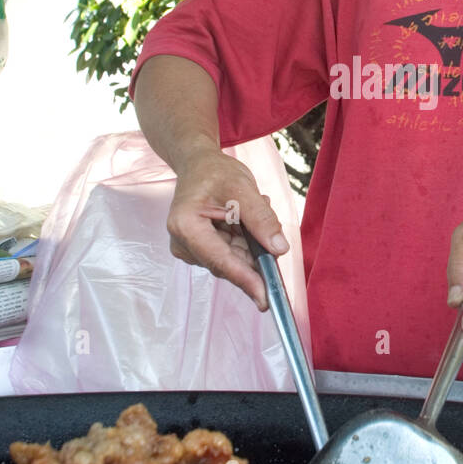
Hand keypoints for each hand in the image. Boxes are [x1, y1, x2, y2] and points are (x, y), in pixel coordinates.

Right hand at [166, 148, 287, 309]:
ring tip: (254, 212)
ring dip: (251, 245)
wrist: (199, 166)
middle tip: (276, 240)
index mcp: (186, 226)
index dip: (246, 280)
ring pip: (232, 262)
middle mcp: (183, 243)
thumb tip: (279, 249)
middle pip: (227, 265)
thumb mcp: (242, 188)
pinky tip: (246, 222)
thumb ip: (261, 218)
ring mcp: (190, 249)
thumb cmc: (215, 172)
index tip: (266, 297)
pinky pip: (231, 256)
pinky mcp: (201, 251)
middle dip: (255, 258)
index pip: (220, 260)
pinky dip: (245, 243)